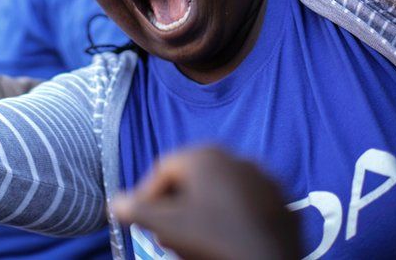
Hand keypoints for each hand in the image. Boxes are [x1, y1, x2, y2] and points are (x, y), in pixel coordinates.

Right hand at [112, 147, 299, 259]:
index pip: (163, 170)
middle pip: (192, 179)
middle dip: (174, 205)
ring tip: (193, 239)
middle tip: (165, 233)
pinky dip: (230, 217)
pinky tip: (225, 239)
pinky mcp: (281, 201)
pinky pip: (245, 204)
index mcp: (206, 156)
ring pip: (220, 191)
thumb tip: (114, 202)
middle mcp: (236, 157)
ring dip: (201, 211)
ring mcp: (263, 178)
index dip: (146, 196)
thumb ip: (137, 211)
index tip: (142, 222)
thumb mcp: (167, 227)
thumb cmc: (213, 240)